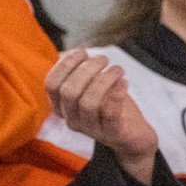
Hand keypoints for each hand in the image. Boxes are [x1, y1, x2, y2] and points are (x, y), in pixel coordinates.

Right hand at [47, 49, 160, 183]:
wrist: (134, 134)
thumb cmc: (111, 104)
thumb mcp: (92, 85)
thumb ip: (79, 71)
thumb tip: (68, 52)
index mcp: (61, 105)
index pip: (51, 84)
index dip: (65, 64)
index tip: (82, 52)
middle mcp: (71, 118)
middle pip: (69, 91)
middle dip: (87, 69)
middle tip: (104, 59)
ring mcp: (90, 129)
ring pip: (88, 102)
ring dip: (103, 80)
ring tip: (118, 69)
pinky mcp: (111, 134)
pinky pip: (109, 114)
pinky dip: (116, 94)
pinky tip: (124, 82)